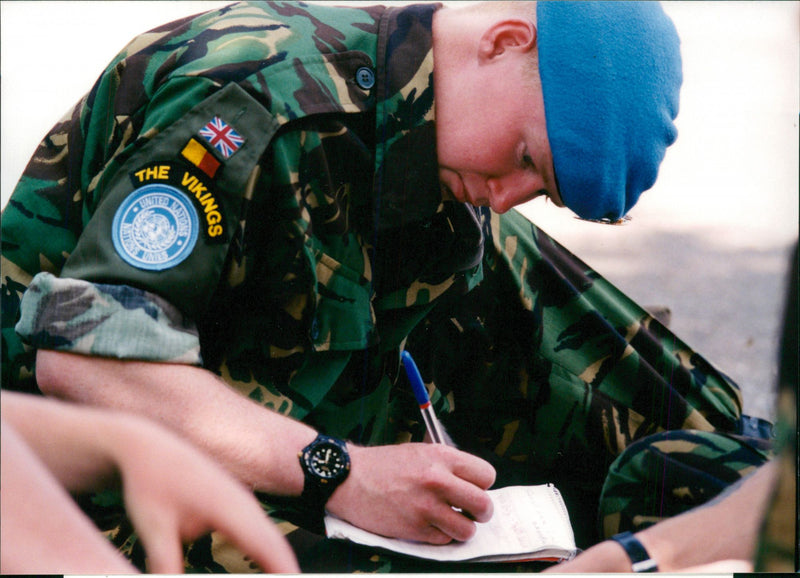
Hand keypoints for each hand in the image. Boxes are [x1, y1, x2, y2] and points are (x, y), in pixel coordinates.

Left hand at [110, 415, 299, 573]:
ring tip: (283, 576)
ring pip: (270, 539)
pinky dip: (267, 554)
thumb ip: (167, 564)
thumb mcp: (154, 527)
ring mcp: (242, 502)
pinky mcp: (234, 505)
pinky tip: (265, 568)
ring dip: (278, 563)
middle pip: (277, 545)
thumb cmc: (151, 481)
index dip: (287, 572)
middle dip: (287, 570)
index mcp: (231, 507)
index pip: (270, 548)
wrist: (148, 445)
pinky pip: (259, 533)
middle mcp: (244, 504)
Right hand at [326, 442, 495, 543]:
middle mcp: (437, 480)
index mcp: (441, 457)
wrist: (348, 478)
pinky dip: (440, 536)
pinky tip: (428, 525)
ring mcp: (425, 506)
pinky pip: (444, 540)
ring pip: (467, 529)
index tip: (473, 489)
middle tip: (471, 512)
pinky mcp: (414, 528)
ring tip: (449, 521)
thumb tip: (471, 484)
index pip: (486, 475)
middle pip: (483, 505)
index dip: (482, 485)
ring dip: (461, 528)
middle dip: (481, 512)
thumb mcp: (419, 452)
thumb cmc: (382, 465)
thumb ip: (446, 466)